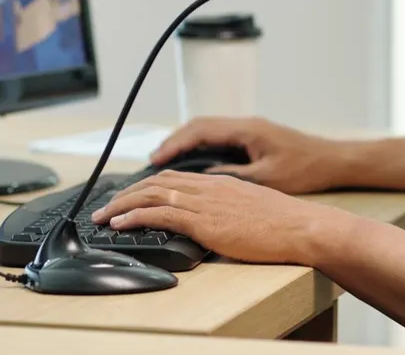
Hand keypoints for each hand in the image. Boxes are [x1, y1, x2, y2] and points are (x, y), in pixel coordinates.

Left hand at [90, 170, 347, 265]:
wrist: (300, 226)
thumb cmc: (284, 222)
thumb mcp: (252, 208)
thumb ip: (230, 209)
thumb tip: (218, 221)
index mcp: (220, 182)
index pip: (175, 178)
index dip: (149, 184)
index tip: (132, 194)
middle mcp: (208, 186)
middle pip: (158, 182)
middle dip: (128, 192)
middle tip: (108, 204)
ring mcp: (205, 201)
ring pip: (153, 194)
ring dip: (123, 204)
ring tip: (104, 214)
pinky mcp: (203, 220)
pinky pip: (160, 213)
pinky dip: (135, 216)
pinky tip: (120, 222)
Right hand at [151, 117, 348, 194]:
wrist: (335, 162)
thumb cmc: (307, 170)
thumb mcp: (268, 178)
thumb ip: (234, 178)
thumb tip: (203, 179)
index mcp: (247, 130)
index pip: (201, 130)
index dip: (175, 144)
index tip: (156, 158)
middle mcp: (246, 125)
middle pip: (200, 127)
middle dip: (174, 142)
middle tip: (153, 160)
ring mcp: (251, 131)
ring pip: (209, 132)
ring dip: (187, 144)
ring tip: (166, 162)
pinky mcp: (255, 140)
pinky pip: (220, 139)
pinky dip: (202, 148)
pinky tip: (194, 164)